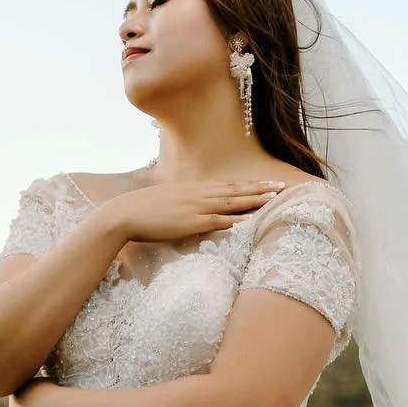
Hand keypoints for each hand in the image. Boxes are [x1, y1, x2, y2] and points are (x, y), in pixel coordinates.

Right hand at [103, 176, 286, 244]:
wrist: (125, 213)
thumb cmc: (144, 211)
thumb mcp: (170, 201)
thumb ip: (187, 203)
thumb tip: (198, 209)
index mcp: (195, 189)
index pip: (229, 185)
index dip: (250, 184)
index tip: (268, 183)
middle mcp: (199, 195)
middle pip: (236, 190)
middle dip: (260, 189)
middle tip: (283, 187)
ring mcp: (195, 208)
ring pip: (230, 202)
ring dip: (253, 200)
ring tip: (273, 198)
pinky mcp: (189, 223)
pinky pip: (215, 220)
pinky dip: (232, 219)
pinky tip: (246, 219)